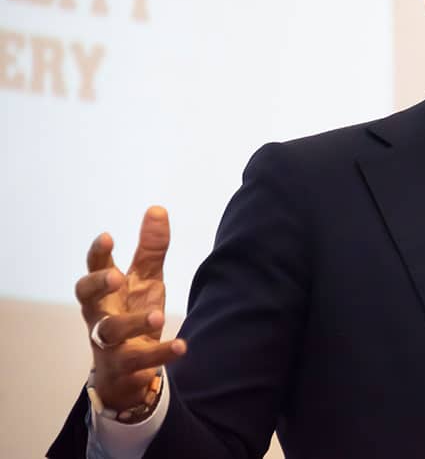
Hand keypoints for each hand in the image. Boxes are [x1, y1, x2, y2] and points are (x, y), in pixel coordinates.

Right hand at [75, 206, 186, 412]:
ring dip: (134, 323)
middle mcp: (100, 314)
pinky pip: (139, 361)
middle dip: (99, 284)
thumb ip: (150, 249)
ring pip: (111, 331)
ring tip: (158, 316)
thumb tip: (157, 209)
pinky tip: (182, 346)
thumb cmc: (132, 314)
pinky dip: (160, 353)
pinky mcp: (124, 367)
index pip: (94, 268)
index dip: (98, 253)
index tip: (108, 236)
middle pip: (86, 297)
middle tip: (118, 277)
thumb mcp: (144, 280)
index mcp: (104, 292)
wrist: (127, 372)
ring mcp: (108, 343)